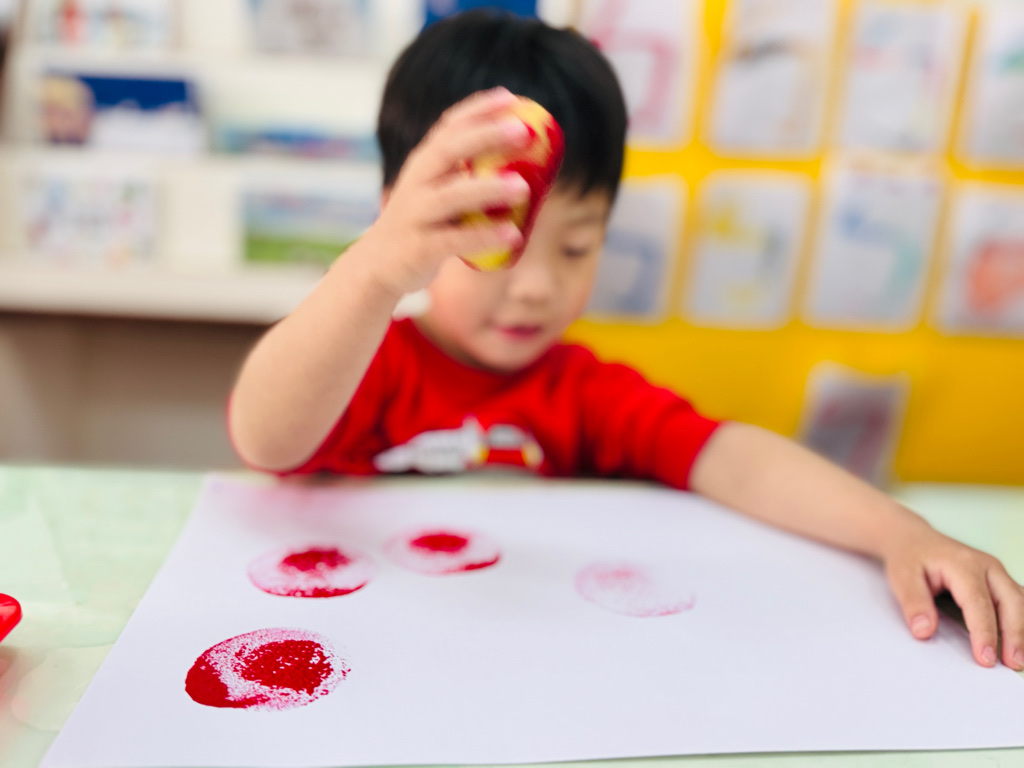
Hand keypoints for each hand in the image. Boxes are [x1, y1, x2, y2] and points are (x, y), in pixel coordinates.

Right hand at [360, 87, 531, 295]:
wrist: (378, 265)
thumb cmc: (423, 224)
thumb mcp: (437, 191)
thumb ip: (468, 175)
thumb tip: (528, 162)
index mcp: (424, 164)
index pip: (448, 127)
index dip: (477, 109)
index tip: (511, 98)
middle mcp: (416, 183)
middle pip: (448, 151)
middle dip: (485, 136)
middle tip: (524, 131)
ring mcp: (415, 215)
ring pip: (450, 196)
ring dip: (488, 188)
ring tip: (523, 188)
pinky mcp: (419, 248)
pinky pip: (454, 240)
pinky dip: (484, 236)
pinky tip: (513, 234)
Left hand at [884, 522, 1023, 669]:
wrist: (915, 540)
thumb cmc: (910, 557)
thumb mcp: (901, 576)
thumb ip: (913, 603)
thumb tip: (924, 631)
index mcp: (963, 564)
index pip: (979, 603)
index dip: (984, 633)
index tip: (985, 659)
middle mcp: (987, 566)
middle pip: (1011, 602)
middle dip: (1014, 635)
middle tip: (1012, 664)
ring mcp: (997, 573)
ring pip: (1020, 601)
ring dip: (1022, 630)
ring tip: (1018, 659)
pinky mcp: (1000, 581)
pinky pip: (1019, 601)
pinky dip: (1021, 621)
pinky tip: (1019, 642)